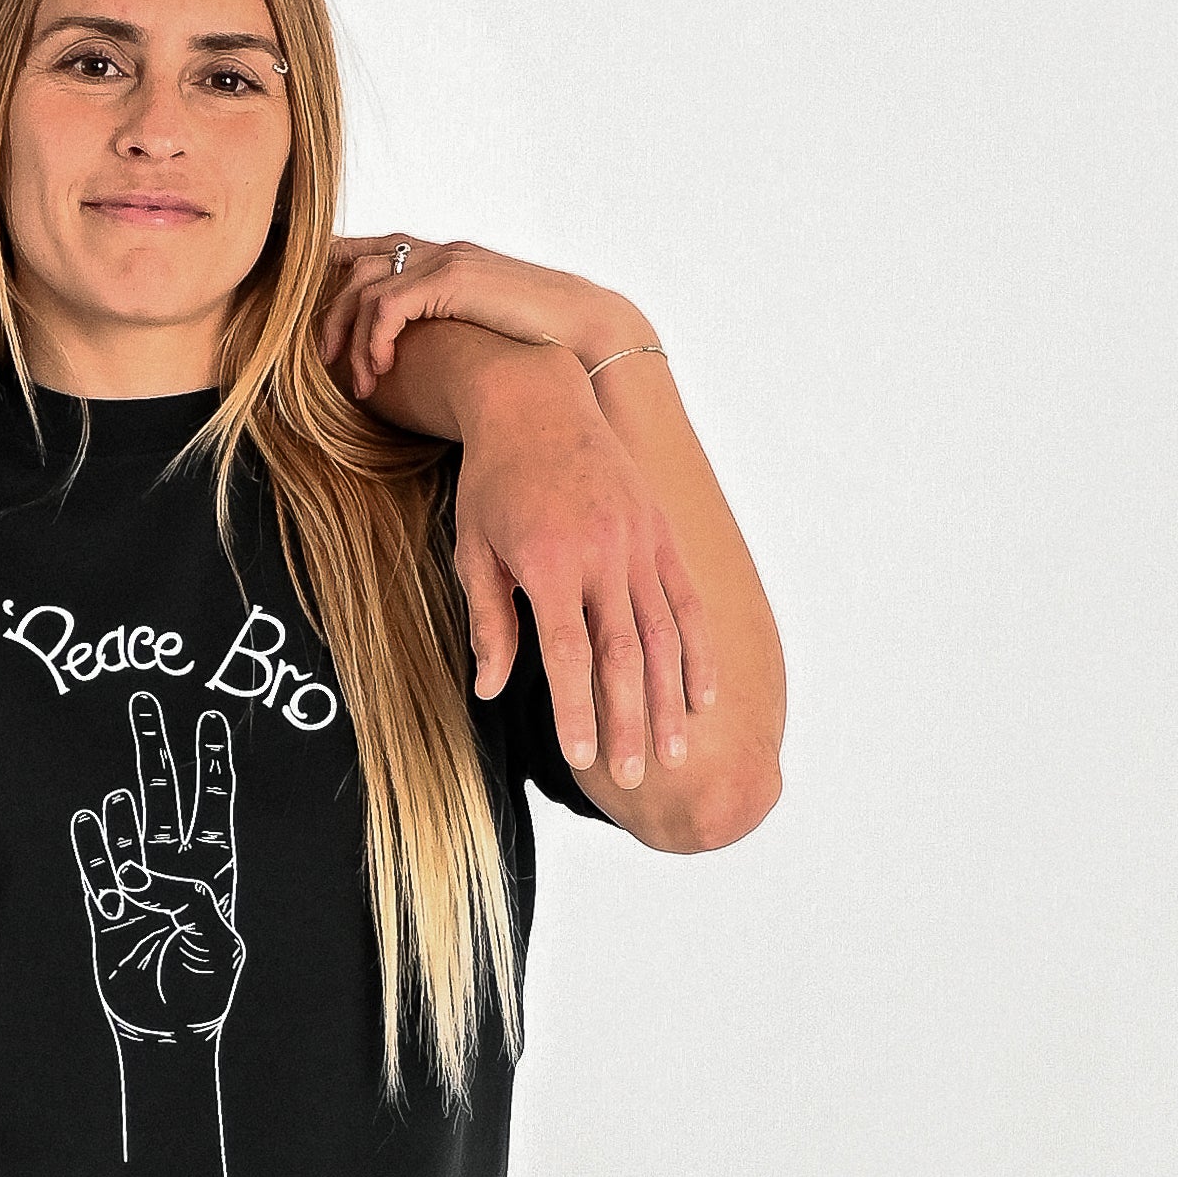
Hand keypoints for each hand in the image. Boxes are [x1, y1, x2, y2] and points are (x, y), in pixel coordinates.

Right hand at [71, 693, 242, 1047]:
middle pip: (164, 794)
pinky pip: (91, 861)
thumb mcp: (217, 942)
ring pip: (123, 825)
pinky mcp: (101, 900)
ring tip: (128, 858)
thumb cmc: (202, 987)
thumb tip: (144, 871)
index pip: (213, 805)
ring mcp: (135, 880)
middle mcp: (173, 866)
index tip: (211, 721)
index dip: (214, 764)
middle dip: (154, 748)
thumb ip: (189, 899)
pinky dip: (94, 857)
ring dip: (123, 831)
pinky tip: (99, 858)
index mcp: (212, 871)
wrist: (162, 1028)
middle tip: (144, 704)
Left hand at [320, 228, 635, 411]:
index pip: (372, 250)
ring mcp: (446, 261)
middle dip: (331, 315)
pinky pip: (389, 306)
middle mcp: (439, 252)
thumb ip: (444, 328)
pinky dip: (377, 340)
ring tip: (362, 385)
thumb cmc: (536, 342)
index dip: (333, 270)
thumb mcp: (477, 329)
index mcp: (445, 259)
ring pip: (365, 289)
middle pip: (355, 266)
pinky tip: (384, 372)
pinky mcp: (452, 280)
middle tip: (325, 362)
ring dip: (354, 341)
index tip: (309, 310)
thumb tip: (414, 361)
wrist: (584, 334)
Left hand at [447, 347, 711, 789]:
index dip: (576, 711)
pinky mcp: (661, 532)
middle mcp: (603, 552)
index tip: (580, 760)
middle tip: (635, 778)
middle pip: (624, 654)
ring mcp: (640, 541)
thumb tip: (491, 690)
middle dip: (629, 721)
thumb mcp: (474, 549)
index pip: (569, 654)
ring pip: (663, 634)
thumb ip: (490, 622)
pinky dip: (699, 651)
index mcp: (550, 560)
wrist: (536, 399)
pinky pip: (687, 601)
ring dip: (669, 699)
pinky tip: (703, 696)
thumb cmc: (492, 480)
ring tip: (674, 753)